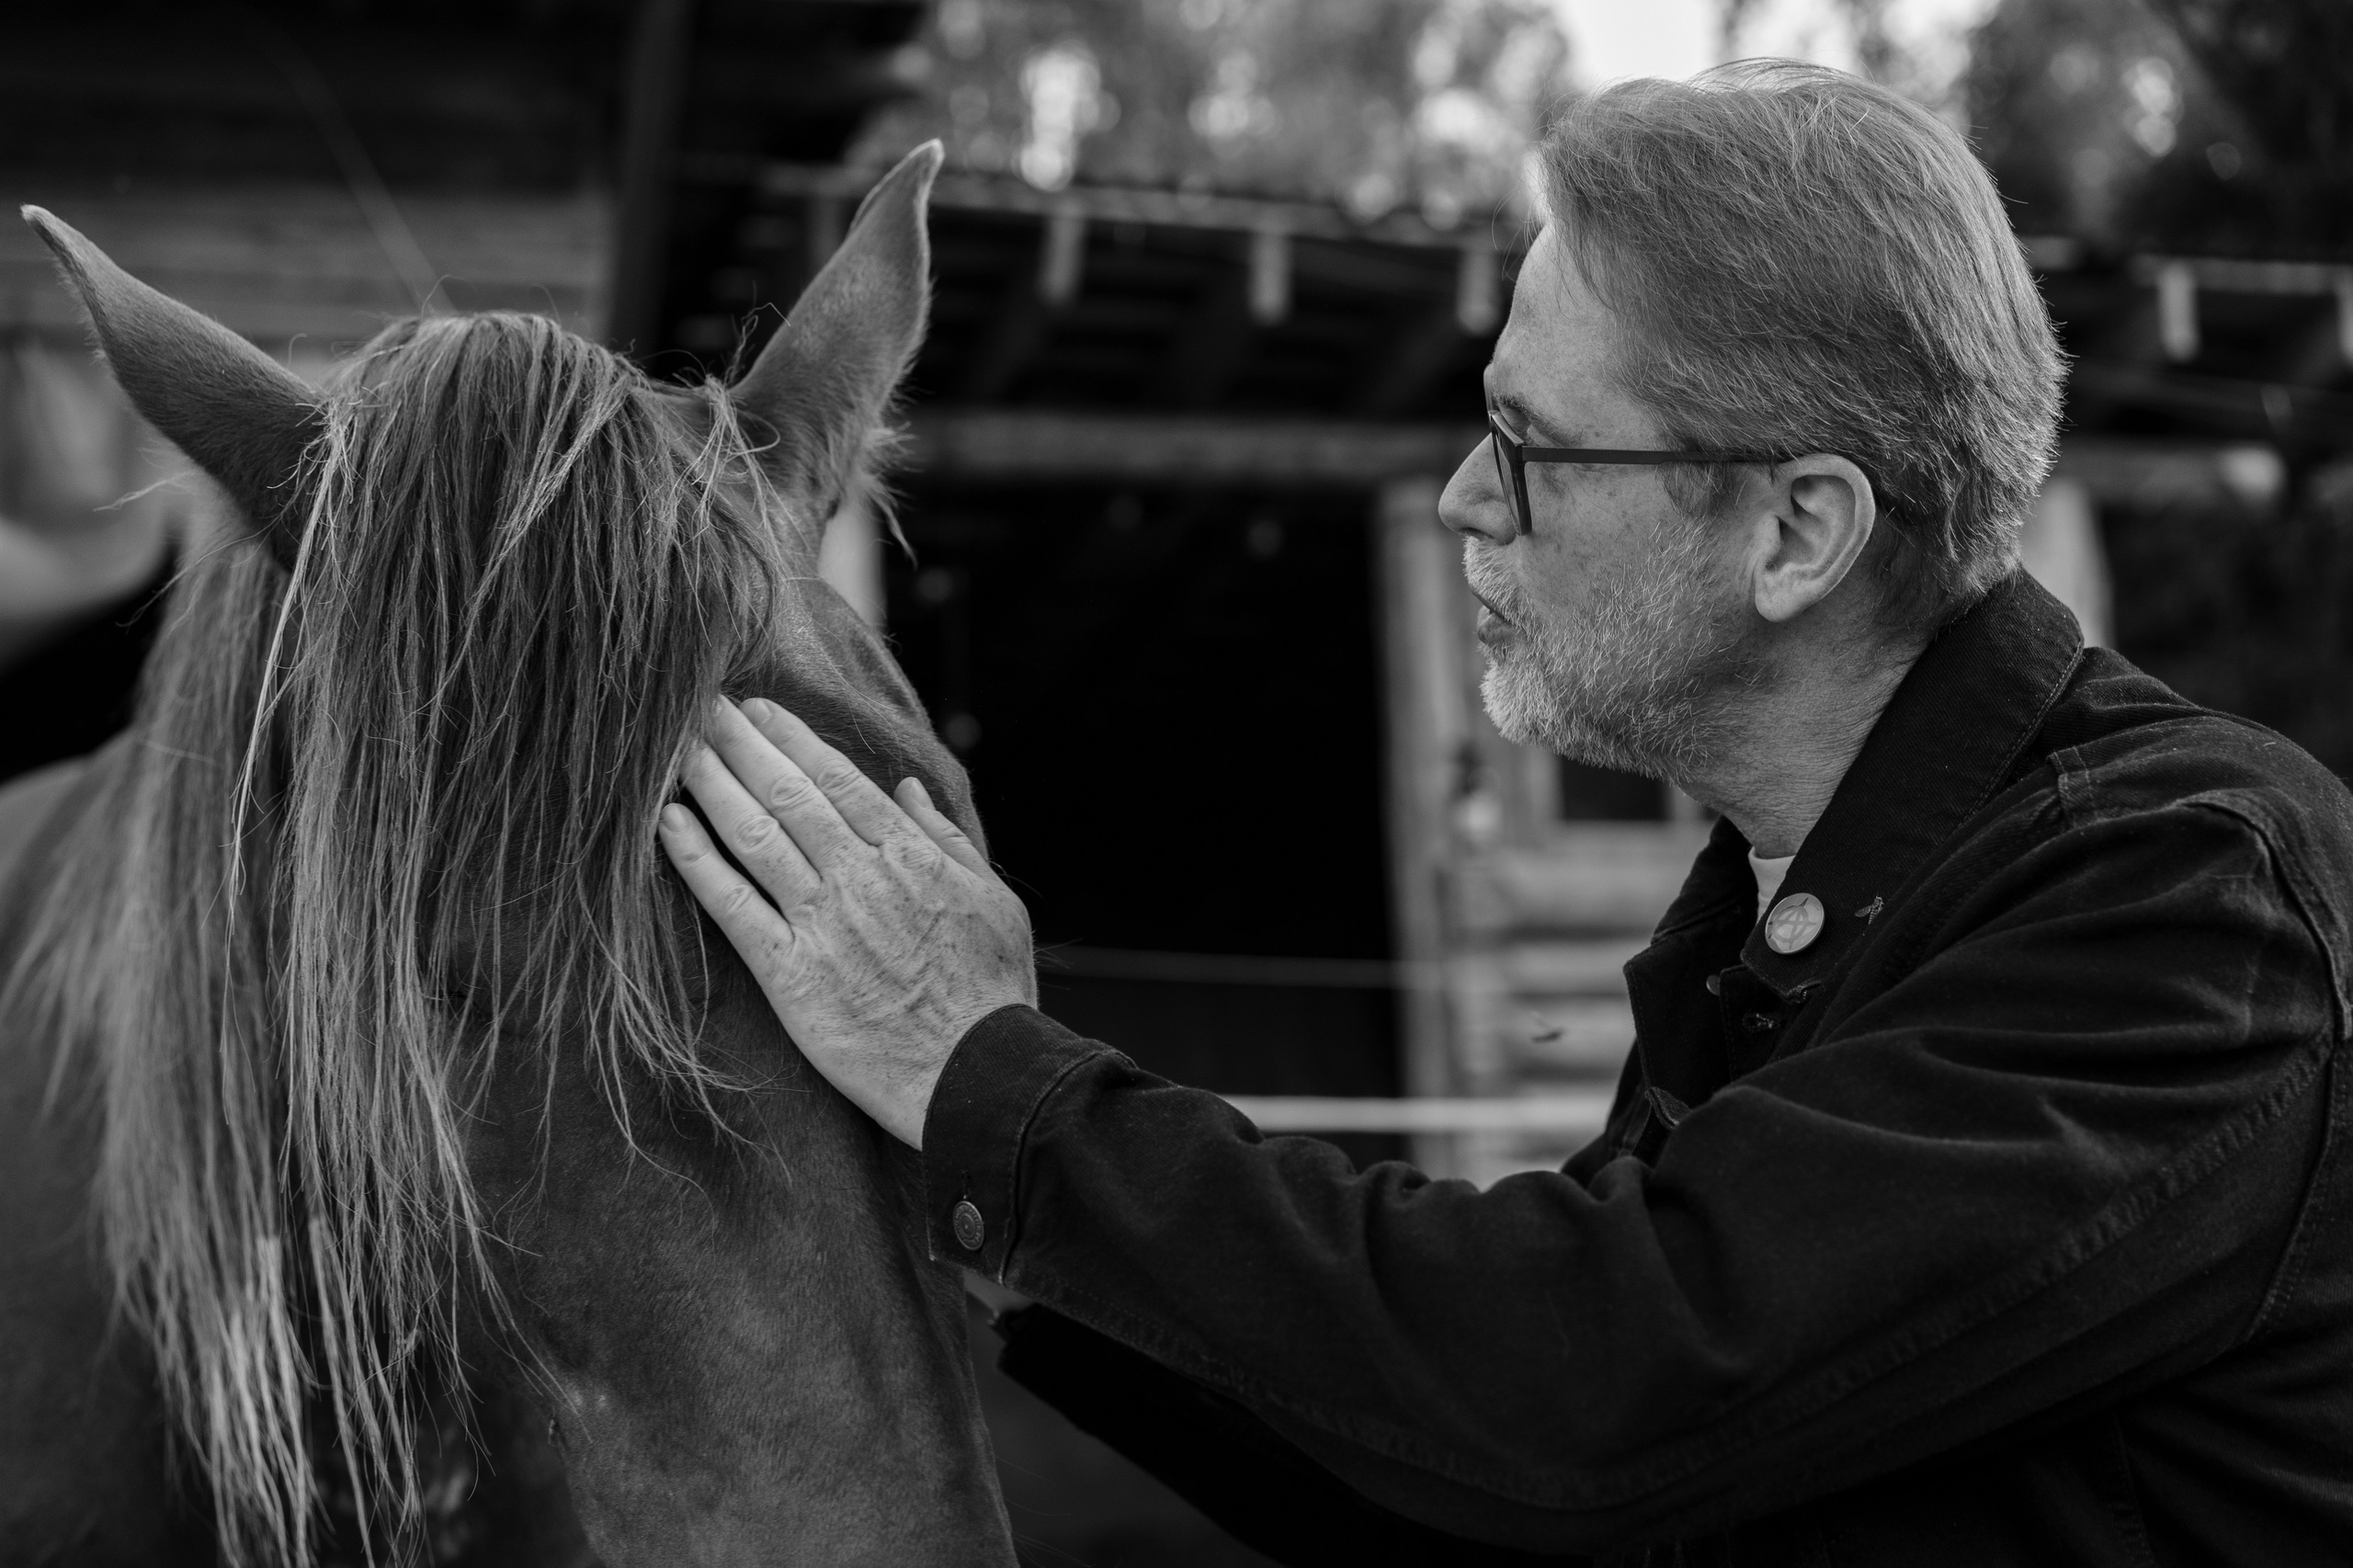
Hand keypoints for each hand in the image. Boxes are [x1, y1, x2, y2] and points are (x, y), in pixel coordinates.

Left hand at [659, 697, 1036, 1146]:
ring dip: (712, 785)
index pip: (839, 779)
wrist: (976, 1073)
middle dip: (739, 744)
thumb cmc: (992, 992)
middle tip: (698, 705)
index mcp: (910, 855)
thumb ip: (947, 840)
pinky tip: (669, 825)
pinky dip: (697, 861)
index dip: (792, 739)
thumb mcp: (995, 900)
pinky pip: (733, 907)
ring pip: (754, 836)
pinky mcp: (790, 975)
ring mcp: (821, 923)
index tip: (758, 710)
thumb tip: (908, 789)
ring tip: (676, 749)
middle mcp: (859, 877)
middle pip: (787, 793)